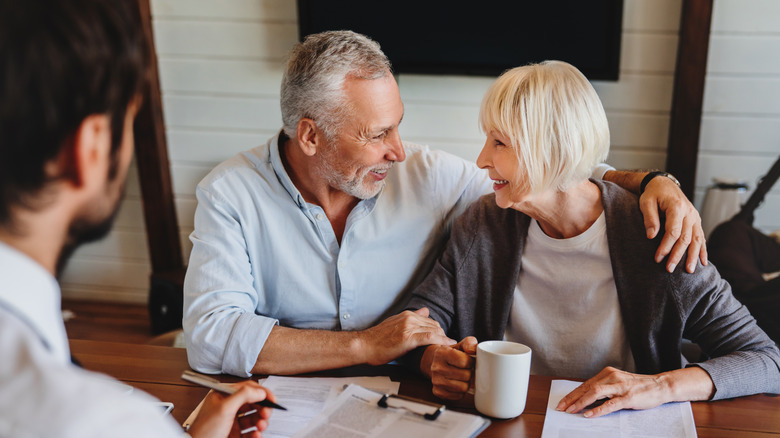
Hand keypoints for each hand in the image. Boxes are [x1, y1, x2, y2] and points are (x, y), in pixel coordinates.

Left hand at [189, 381, 275, 437]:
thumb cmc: (203, 431)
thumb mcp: (224, 409)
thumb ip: (243, 395)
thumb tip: (259, 390)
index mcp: (224, 396)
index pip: (247, 388)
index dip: (261, 392)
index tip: (271, 398)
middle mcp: (228, 407)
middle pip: (253, 403)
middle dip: (263, 408)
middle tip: (267, 414)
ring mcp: (232, 421)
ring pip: (254, 418)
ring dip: (261, 421)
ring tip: (261, 426)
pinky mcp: (234, 434)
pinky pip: (251, 432)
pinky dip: (256, 434)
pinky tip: (256, 435)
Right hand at [359, 308, 454, 365]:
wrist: (364, 346)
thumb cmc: (377, 339)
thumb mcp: (395, 323)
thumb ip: (411, 318)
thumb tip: (425, 311)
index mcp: (406, 315)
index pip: (430, 320)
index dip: (439, 331)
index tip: (445, 339)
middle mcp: (409, 318)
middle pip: (435, 325)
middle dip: (444, 336)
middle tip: (450, 346)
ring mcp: (408, 327)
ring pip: (434, 330)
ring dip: (445, 339)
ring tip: (452, 348)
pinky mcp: (408, 338)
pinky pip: (430, 338)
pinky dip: (441, 341)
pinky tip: (448, 346)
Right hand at [421, 336, 476, 399]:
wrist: (434, 362)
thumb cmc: (451, 354)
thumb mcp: (460, 345)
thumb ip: (469, 343)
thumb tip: (474, 349)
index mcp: (441, 353)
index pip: (465, 362)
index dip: (470, 362)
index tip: (467, 360)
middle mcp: (436, 367)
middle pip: (466, 375)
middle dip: (469, 372)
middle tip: (465, 369)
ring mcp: (436, 381)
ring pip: (463, 388)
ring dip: (466, 383)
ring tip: (462, 376)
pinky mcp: (438, 392)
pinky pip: (458, 396)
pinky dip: (461, 391)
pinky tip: (457, 383)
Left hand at [555, 366, 713, 417]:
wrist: (660, 385)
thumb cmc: (638, 387)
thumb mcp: (617, 384)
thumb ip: (604, 389)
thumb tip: (586, 399)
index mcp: (607, 373)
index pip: (585, 384)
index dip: (572, 394)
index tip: (562, 402)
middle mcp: (611, 377)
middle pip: (586, 388)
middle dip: (572, 399)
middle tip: (561, 408)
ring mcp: (620, 387)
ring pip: (595, 393)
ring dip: (581, 403)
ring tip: (571, 411)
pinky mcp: (628, 397)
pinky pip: (610, 404)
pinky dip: (598, 409)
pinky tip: (589, 415)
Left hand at [640, 176, 706, 272]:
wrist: (664, 184)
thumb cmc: (653, 194)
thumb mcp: (646, 202)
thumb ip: (649, 218)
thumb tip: (651, 236)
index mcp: (676, 207)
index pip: (673, 231)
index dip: (666, 246)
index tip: (658, 258)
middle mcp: (689, 213)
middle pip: (685, 238)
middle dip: (677, 255)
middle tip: (669, 269)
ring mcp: (695, 217)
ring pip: (696, 239)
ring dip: (692, 256)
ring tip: (688, 271)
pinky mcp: (696, 221)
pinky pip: (701, 237)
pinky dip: (702, 250)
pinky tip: (703, 262)